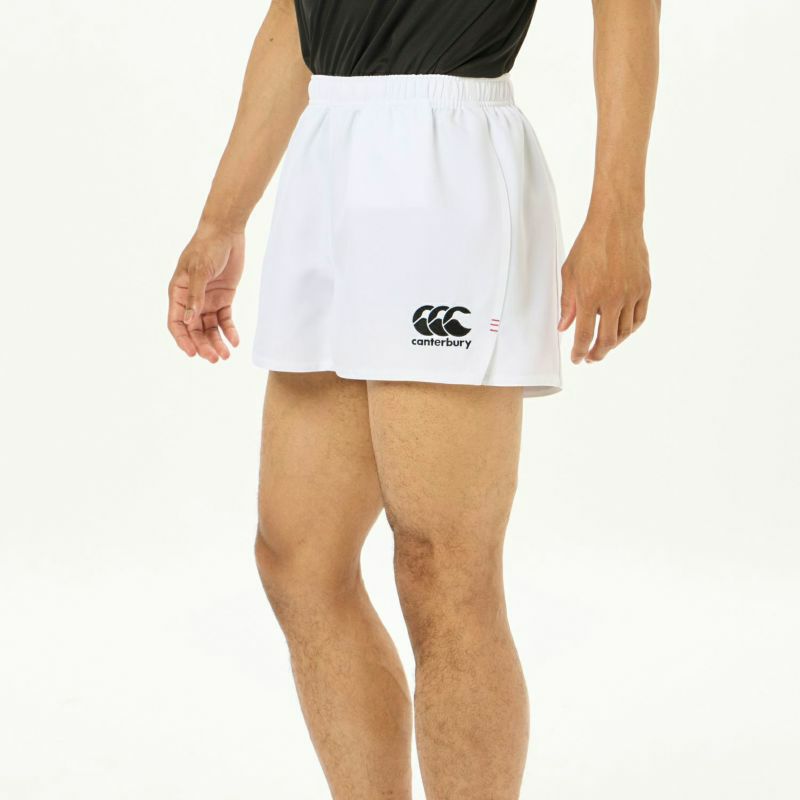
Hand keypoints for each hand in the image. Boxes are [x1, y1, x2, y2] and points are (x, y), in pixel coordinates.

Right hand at [167, 224, 244, 361]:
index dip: (183, 340)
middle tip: (214, 359)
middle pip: (194, 330)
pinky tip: (235, 341)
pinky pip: (225, 319)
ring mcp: (207, 299)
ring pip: (210, 328)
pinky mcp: (223, 298)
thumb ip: (195, 296)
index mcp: (178, 293)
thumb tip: (188, 321)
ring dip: (216, 342)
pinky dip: (229, 331)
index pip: (176, 323)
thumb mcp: (199, 270)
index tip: (193, 353)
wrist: (226, 232)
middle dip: (203, 345)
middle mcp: (191, 300)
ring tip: (226, 355)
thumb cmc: (207, 247)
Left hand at [557, 214, 650, 363]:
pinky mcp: (644, 288)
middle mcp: (612, 298)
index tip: (576, 359)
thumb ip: (567, 303)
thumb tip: (563, 328)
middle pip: (607, 340)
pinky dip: (630, 329)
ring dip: (614, 343)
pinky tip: (621, 332)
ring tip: (604, 345)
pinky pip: (639, 318)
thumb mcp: (569, 274)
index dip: (580, 352)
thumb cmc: (589, 245)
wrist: (616, 222)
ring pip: (625, 332)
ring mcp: (631, 294)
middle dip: (598, 354)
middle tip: (591, 358)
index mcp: (589, 296)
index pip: (584, 335)